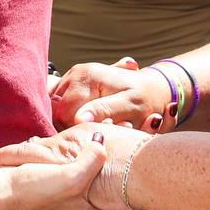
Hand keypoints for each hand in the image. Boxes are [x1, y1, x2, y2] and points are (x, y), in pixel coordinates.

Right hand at [0, 123, 152, 209]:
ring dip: (126, 165)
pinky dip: (104, 155)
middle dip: (144, 180)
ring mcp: (81, 190)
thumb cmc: (35, 192)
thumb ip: (90, 162)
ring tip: (144, 146)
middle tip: (164, 159)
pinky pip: (94, 165)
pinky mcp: (69, 176)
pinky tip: (107, 139)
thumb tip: (104, 142)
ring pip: (112, 179)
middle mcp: (92, 203)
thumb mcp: (67, 179)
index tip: (174, 183)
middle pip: (127, 195)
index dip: (155, 199)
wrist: (2, 191)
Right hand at [51, 58, 172, 132]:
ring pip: (57, 110)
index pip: (65, 112)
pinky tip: (89, 123)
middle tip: (98, 134)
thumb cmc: (144, 98)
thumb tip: (80, 120)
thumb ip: (105, 110)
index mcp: (88, 76)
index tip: (97, 136)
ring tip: (96, 128)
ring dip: (72, 123)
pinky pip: (61, 107)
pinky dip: (72, 117)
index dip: (77, 129)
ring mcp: (72, 78)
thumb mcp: (130, 105)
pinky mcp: (71, 86)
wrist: (151, 88)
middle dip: (75, 127)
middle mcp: (76, 73)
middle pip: (58, 112)